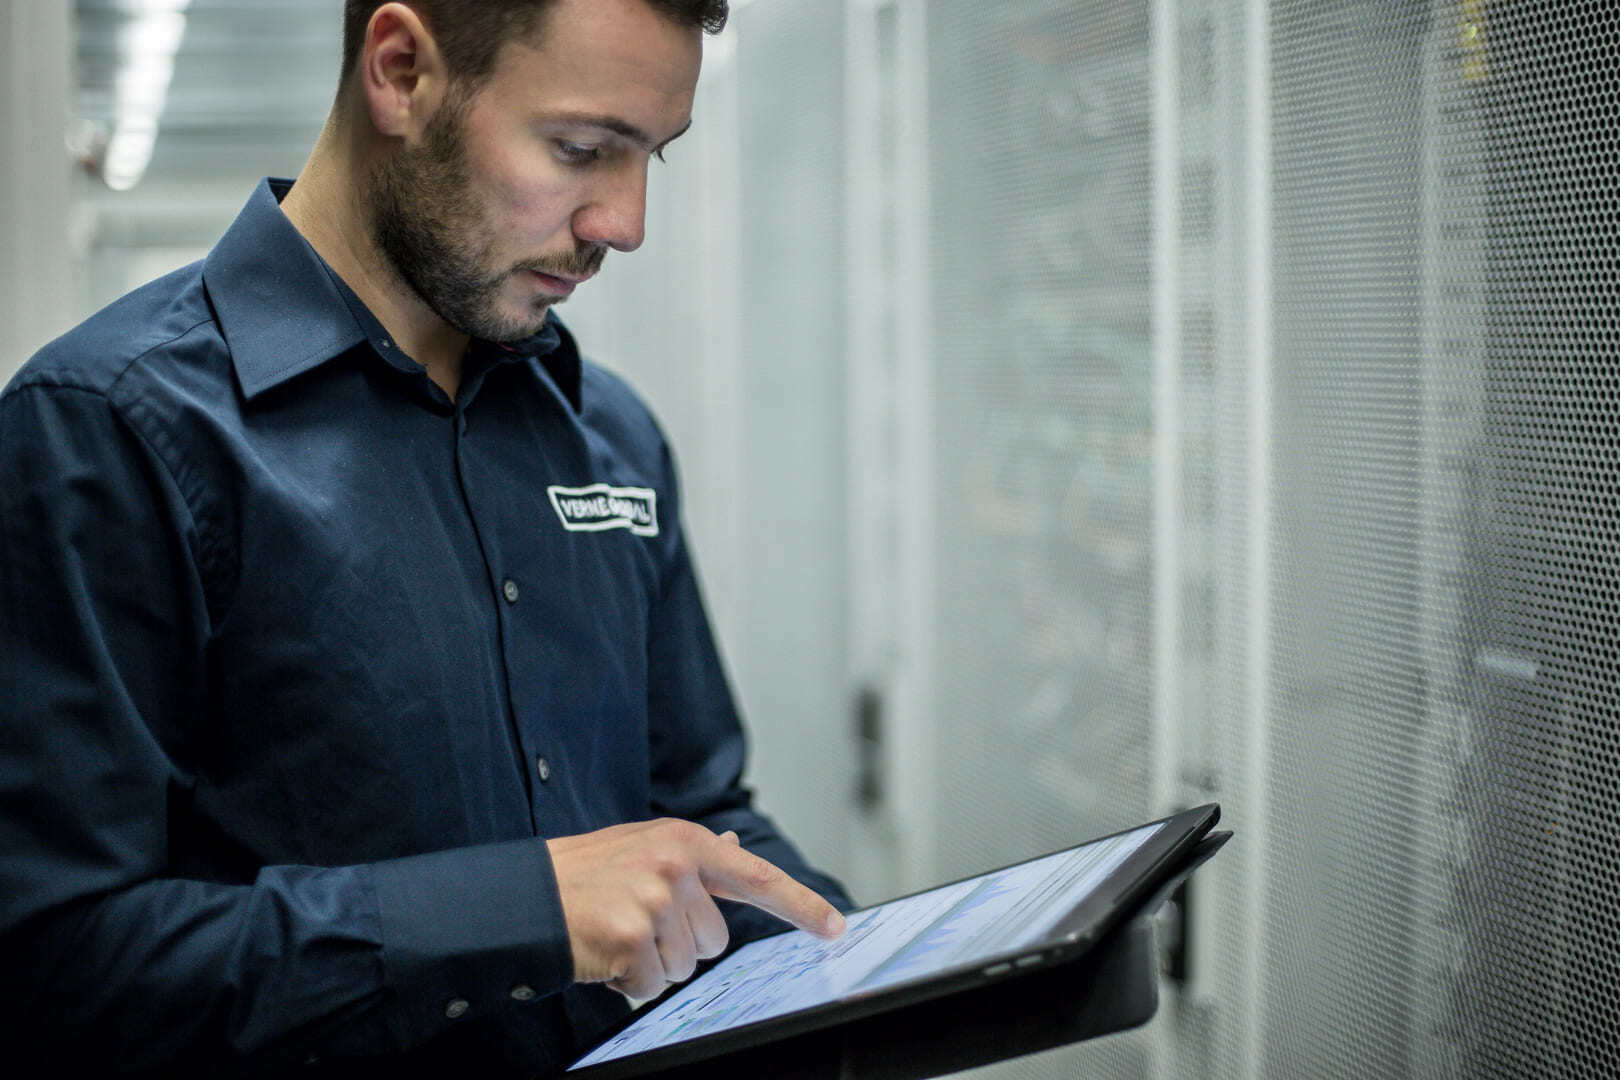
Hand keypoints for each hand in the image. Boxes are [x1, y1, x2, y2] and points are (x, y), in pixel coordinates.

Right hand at [547, 819, 845, 999]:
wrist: (525, 895)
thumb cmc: (586, 873)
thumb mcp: (643, 847)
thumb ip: (693, 856)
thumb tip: (737, 847)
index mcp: (684, 842)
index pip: (757, 876)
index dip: (800, 905)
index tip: (835, 927)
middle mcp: (675, 869)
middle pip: (714, 940)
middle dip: (678, 943)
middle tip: (635, 923)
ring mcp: (653, 903)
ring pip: (685, 967)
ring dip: (651, 964)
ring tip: (616, 933)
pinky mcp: (630, 939)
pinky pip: (651, 987)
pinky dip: (626, 982)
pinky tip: (603, 954)